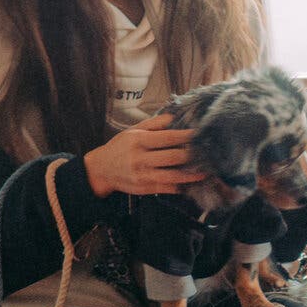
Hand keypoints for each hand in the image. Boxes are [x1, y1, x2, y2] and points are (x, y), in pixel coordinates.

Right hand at [84, 114, 205, 197]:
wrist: (101, 169)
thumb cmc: (120, 147)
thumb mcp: (132, 131)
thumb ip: (153, 124)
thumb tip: (173, 117)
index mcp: (138, 141)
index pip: (167, 138)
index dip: (184, 136)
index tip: (198, 134)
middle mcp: (140, 158)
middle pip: (172, 157)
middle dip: (191, 155)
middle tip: (206, 153)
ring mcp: (142, 175)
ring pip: (171, 176)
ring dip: (190, 175)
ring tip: (205, 171)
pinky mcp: (144, 188)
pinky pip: (166, 188)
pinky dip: (180, 186)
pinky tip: (191, 183)